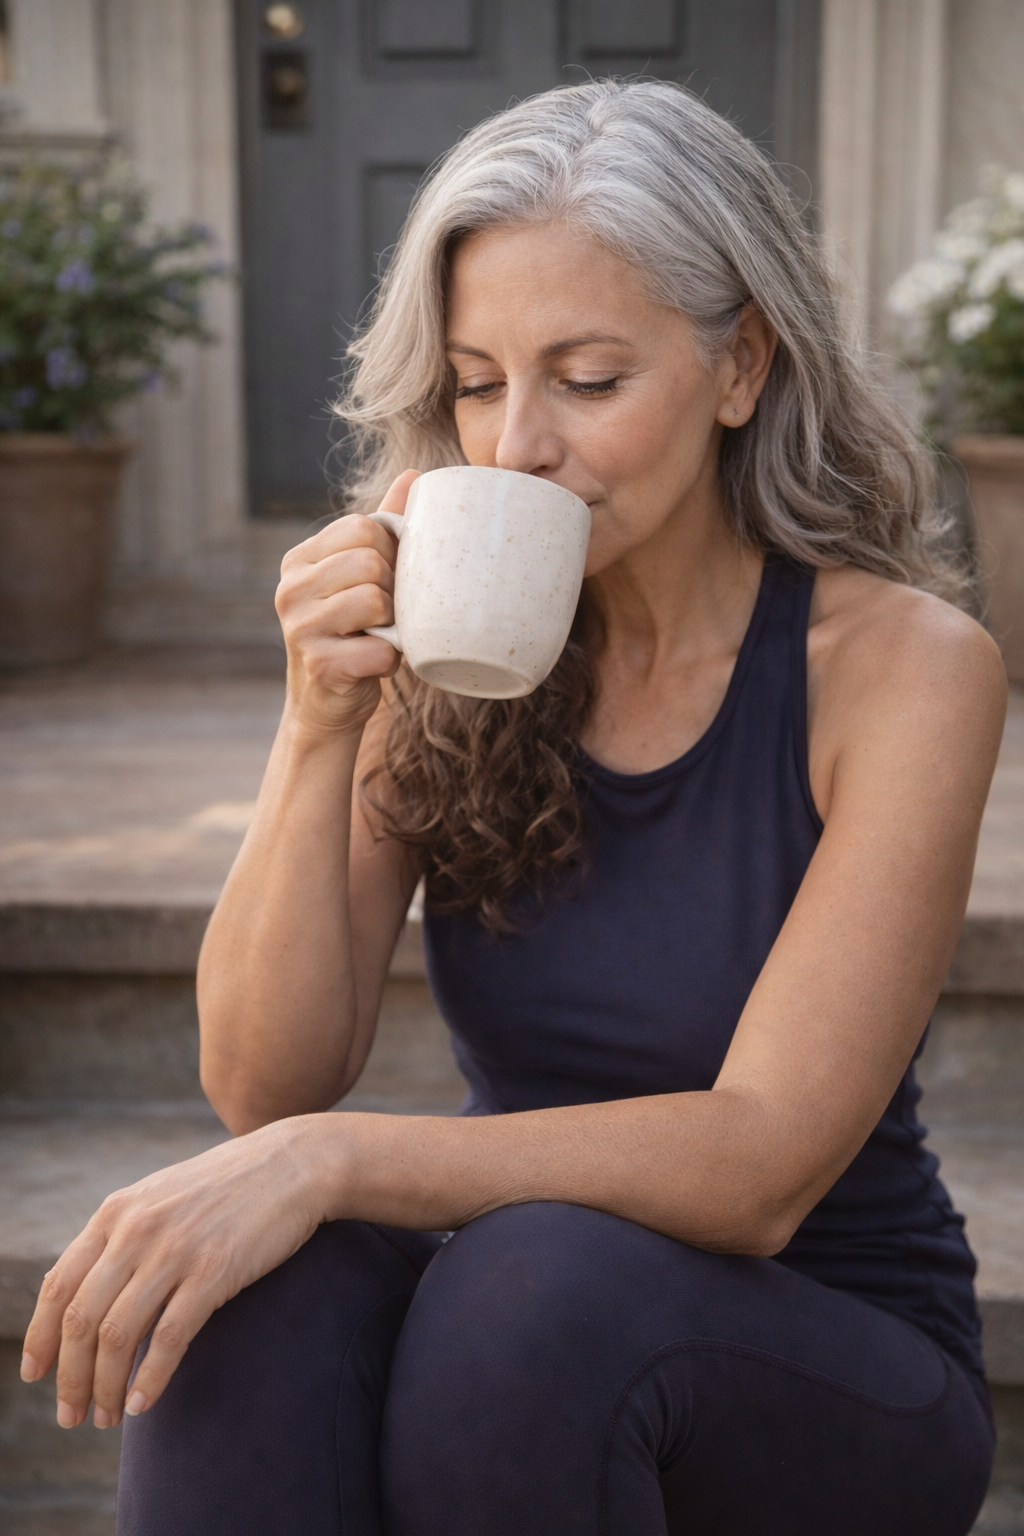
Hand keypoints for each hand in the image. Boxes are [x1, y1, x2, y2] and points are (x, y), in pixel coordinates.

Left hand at [20, 1116, 331, 1427]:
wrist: (294, 1164)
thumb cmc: (228, 1188)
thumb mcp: (161, 1198)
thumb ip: (124, 1237)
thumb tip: (88, 1296)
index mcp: (117, 1211)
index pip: (59, 1285)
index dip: (40, 1338)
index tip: (35, 1375)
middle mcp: (137, 1229)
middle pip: (82, 1320)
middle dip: (70, 1378)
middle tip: (71, 1415)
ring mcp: (175, 1249)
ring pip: (117, 1336)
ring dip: (104, 1388)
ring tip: (107, 1418)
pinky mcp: (214, 1271)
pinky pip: (168, 1339)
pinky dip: (149, 1380)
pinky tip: (142, 1404)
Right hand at [276, 470, 418, 736]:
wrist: (326, 707)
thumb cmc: (353, 635)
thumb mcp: (361, 578)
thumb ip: (383, 527)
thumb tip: (414, 476)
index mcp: (300, 559)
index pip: (362, 527)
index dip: (391, 551)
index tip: (389, 578)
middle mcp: (291, 588)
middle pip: (369, 560)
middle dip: (393, 587)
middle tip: (387, 612)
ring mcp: (299, 627)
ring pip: (374, 600)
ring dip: (393, 623)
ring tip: (380, 634)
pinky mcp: (318, 665)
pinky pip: (379, 650)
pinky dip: (390, 660)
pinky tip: (374, 664)